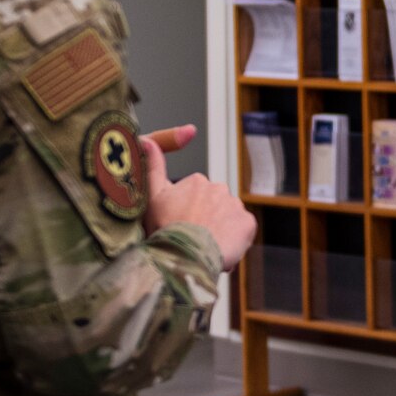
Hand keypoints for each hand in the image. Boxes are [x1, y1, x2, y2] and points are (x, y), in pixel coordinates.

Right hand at [141, 125, 254, 271]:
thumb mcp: (152, 196)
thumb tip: (147, 141)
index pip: (196, 197)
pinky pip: (243, 231)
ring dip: (220, 229)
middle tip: (192, 237)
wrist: (185, 254)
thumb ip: (153, 167)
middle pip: (214, 206)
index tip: (180, 225)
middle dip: (206, 219)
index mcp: (197, 181)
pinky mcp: (248, 223)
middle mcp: (220, 188)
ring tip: (205, 245)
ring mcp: (235, 205)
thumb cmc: (165, 228)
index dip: (187, 213)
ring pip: (228, 218)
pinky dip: (235, 239)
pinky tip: (220, 248)